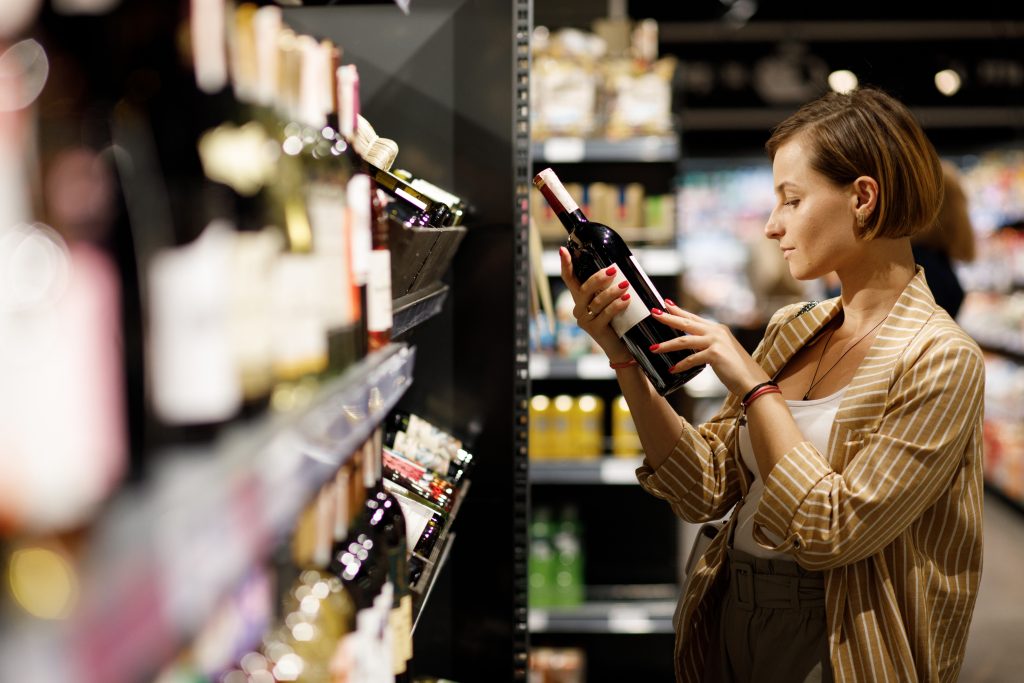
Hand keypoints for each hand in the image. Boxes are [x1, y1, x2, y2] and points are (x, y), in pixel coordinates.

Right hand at [558, 247, 630, 360]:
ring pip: (596, 301)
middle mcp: (578, 309)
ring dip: (612, 292)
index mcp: (580, 299)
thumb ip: (609, 287)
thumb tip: (621, 269)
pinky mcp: (594, 329)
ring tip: (625, 286)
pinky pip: (605, 314)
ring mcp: (585, 320)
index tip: (563, 250)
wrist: (621, 347)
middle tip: (613, 270)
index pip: (569, 279)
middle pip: (584, 288)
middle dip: (598, 278)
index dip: (566, 265)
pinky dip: (617, 305)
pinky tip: (626, 300)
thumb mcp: (611, 301)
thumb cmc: (618, 321)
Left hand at [650, 301, 768, 396]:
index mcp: (718, 329)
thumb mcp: (721, 351)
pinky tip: (672, 369)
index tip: (665, 304)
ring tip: (653, 348)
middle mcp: (716, 331)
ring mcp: (716, 341)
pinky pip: (691, 359)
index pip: (694, 317)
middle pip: (686, 322)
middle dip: (668, 318)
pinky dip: (680, 365)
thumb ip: (708, 345)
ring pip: (684, 340)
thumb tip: (690, 344)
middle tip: (653, 314)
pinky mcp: (714, 354)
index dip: (679, 310)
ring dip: (667, 345)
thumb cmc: (736, 369)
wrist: (751, 380)